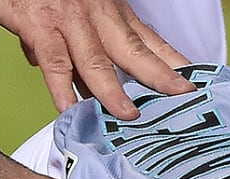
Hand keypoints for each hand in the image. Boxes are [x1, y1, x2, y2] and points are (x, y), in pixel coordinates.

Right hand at [0, 0, 194, 119]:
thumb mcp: (68, 11)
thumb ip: (72, 48)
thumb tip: (70, 83)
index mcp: (108, 10)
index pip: (146, 39)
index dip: (169, 61)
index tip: (189, 83)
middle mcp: (95, 14)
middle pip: (133, 50)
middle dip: (159, 76)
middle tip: (180, 98)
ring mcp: (69, 20)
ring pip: (97, 60)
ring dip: (113, 91)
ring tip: (128, 115)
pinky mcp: (40, 26)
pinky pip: (54, 61)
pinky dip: (61, 88)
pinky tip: (68, 109)